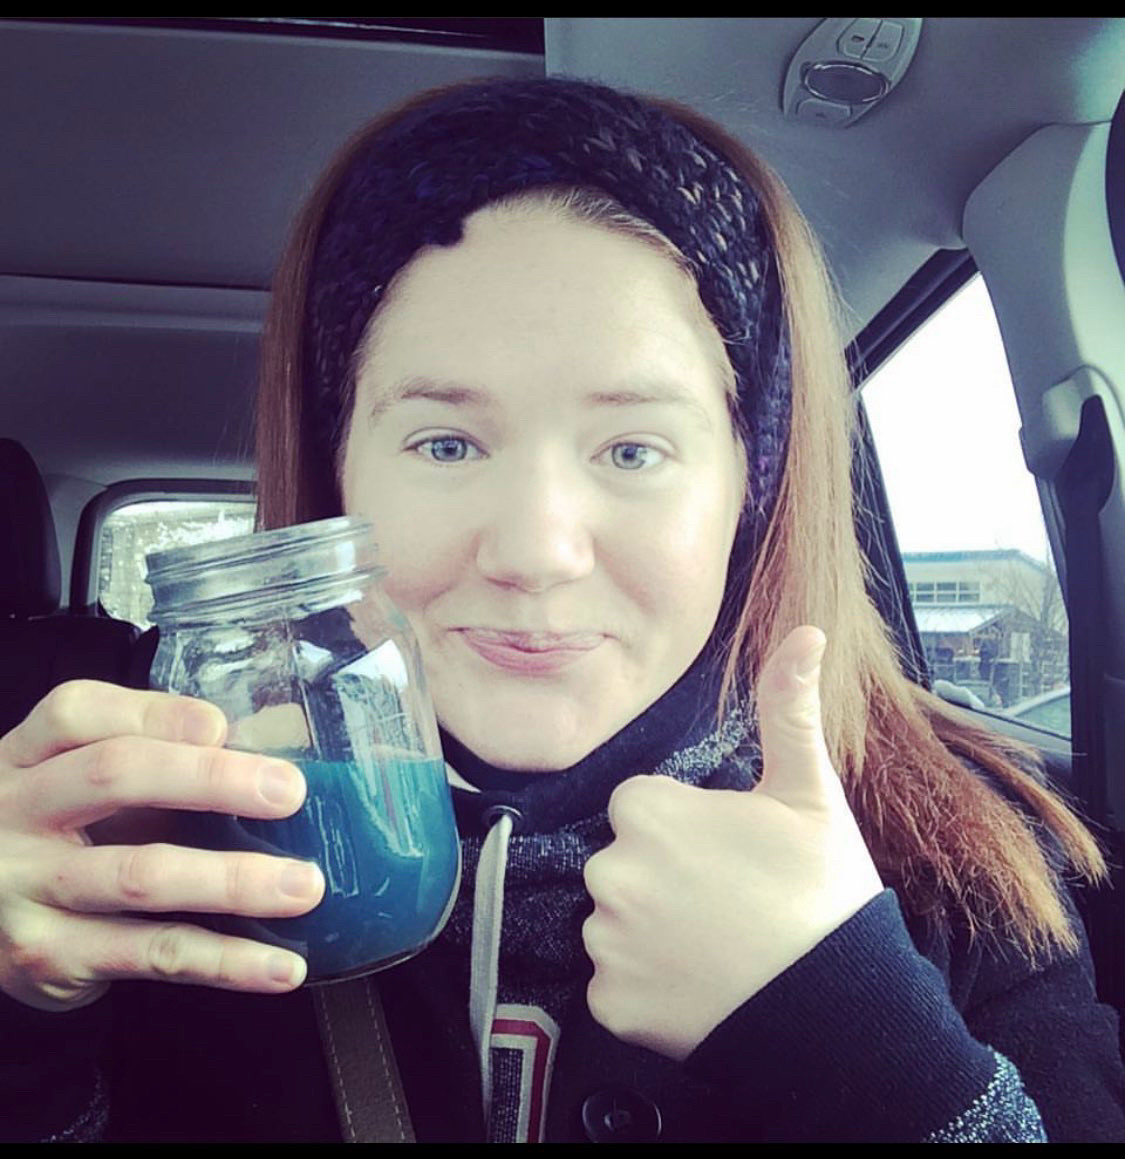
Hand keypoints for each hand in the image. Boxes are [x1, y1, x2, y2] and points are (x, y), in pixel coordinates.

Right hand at [0, 681, 324, 1012]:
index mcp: (29, 754)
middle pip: (114, 775)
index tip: (223, 726)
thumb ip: (164, 755)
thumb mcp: (86, 781)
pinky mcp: (51, 957)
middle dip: (211, 780)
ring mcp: (27, 888)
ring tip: (304, 886)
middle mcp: (18, 812)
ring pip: (140, 876)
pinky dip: (226, 962)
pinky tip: (280, 965)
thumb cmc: (64, 832)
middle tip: (289, 792)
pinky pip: (152, 954)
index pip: (77, 714)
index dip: (154, 714)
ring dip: (234, 881)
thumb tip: (280, 738)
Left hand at [581, 626, 883, 1060]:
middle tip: (725, 903)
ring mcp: (607, 943)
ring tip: (715, 948)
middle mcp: (609, 872)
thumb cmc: (822, 892)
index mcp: (646, 812)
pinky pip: (613, 984)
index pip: (639, 806)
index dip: (682, 826)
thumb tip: (806, 631)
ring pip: (614, 922)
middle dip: (660, 876)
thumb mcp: (810, 792)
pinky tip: (696, 987)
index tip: (724, 853)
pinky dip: (644, 988)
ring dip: (649, 932)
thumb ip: (788, 708)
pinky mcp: (611, 1004)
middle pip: (623, 861)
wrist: (839, 1013)